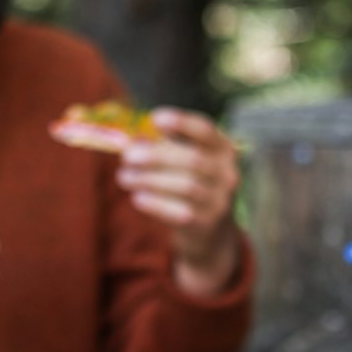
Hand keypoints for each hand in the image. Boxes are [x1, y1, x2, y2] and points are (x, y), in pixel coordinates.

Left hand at [116, 108, 241, 296]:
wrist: (210, 232)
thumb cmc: (190, 187)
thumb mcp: (184, 163)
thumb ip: (164, 148)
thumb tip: (132, 141)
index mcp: (223, 150)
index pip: (206, 131)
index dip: (182, 123)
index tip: (155, 119)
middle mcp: (228, 174)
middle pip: (193, 159)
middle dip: (157, 156)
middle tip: (126, 157)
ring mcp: (220, 201)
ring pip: (186, 186)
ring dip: (150, 179)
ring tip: (124, 177)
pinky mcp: (207, 224)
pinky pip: (180, 212)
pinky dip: (156, 204)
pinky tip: (137, 198)